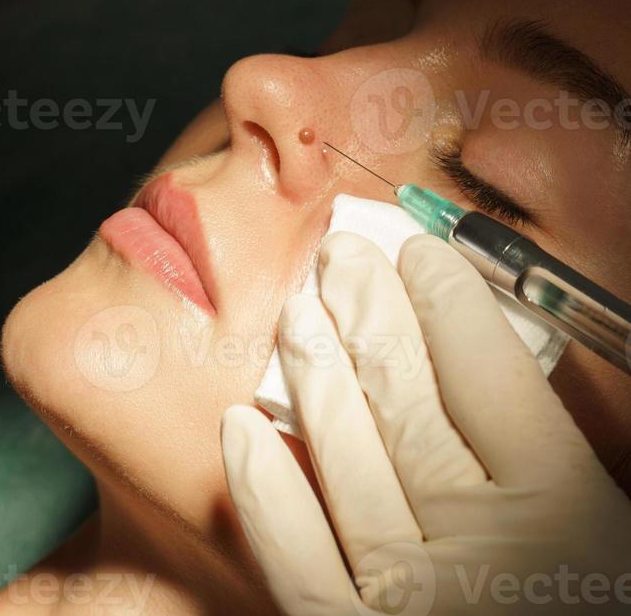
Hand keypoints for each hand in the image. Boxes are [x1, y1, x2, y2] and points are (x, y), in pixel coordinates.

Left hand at [222, 232, 630, 614]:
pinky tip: (240, 428)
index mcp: (566, 513)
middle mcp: (483, 549)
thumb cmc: (589, 602)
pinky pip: (297, 564)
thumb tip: (492, 348)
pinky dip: (265, 495)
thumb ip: (554, 444)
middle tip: (342, 258)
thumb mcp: (606, 527)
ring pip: (350, 461)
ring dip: (319, 378)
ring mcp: (409, 599)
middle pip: (411, 403)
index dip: (450, 304)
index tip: (420, 254)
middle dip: (373, 317)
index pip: (493, 376)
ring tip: (299, 313)